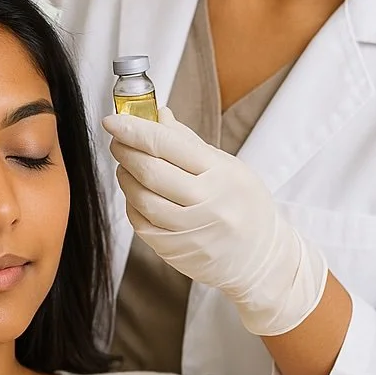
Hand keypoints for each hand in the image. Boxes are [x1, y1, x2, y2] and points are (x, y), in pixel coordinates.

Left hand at [103, 107, 327, 335]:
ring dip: (125, 176)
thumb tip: (158, 116)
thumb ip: (189, 142)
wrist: (261, 258)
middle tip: (117, 138)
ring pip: (142, 199)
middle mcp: (206, 203)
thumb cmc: (246, 205)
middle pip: (151, 171)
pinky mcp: (175, 251)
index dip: (135, 129)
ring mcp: (190, 230)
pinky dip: (131, 203)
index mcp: (221, 174)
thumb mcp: (229, 166)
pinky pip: (141, 223)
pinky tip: (134, 192)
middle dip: (126, 150)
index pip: (168, 145)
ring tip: (125, 164)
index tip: (114, 120)